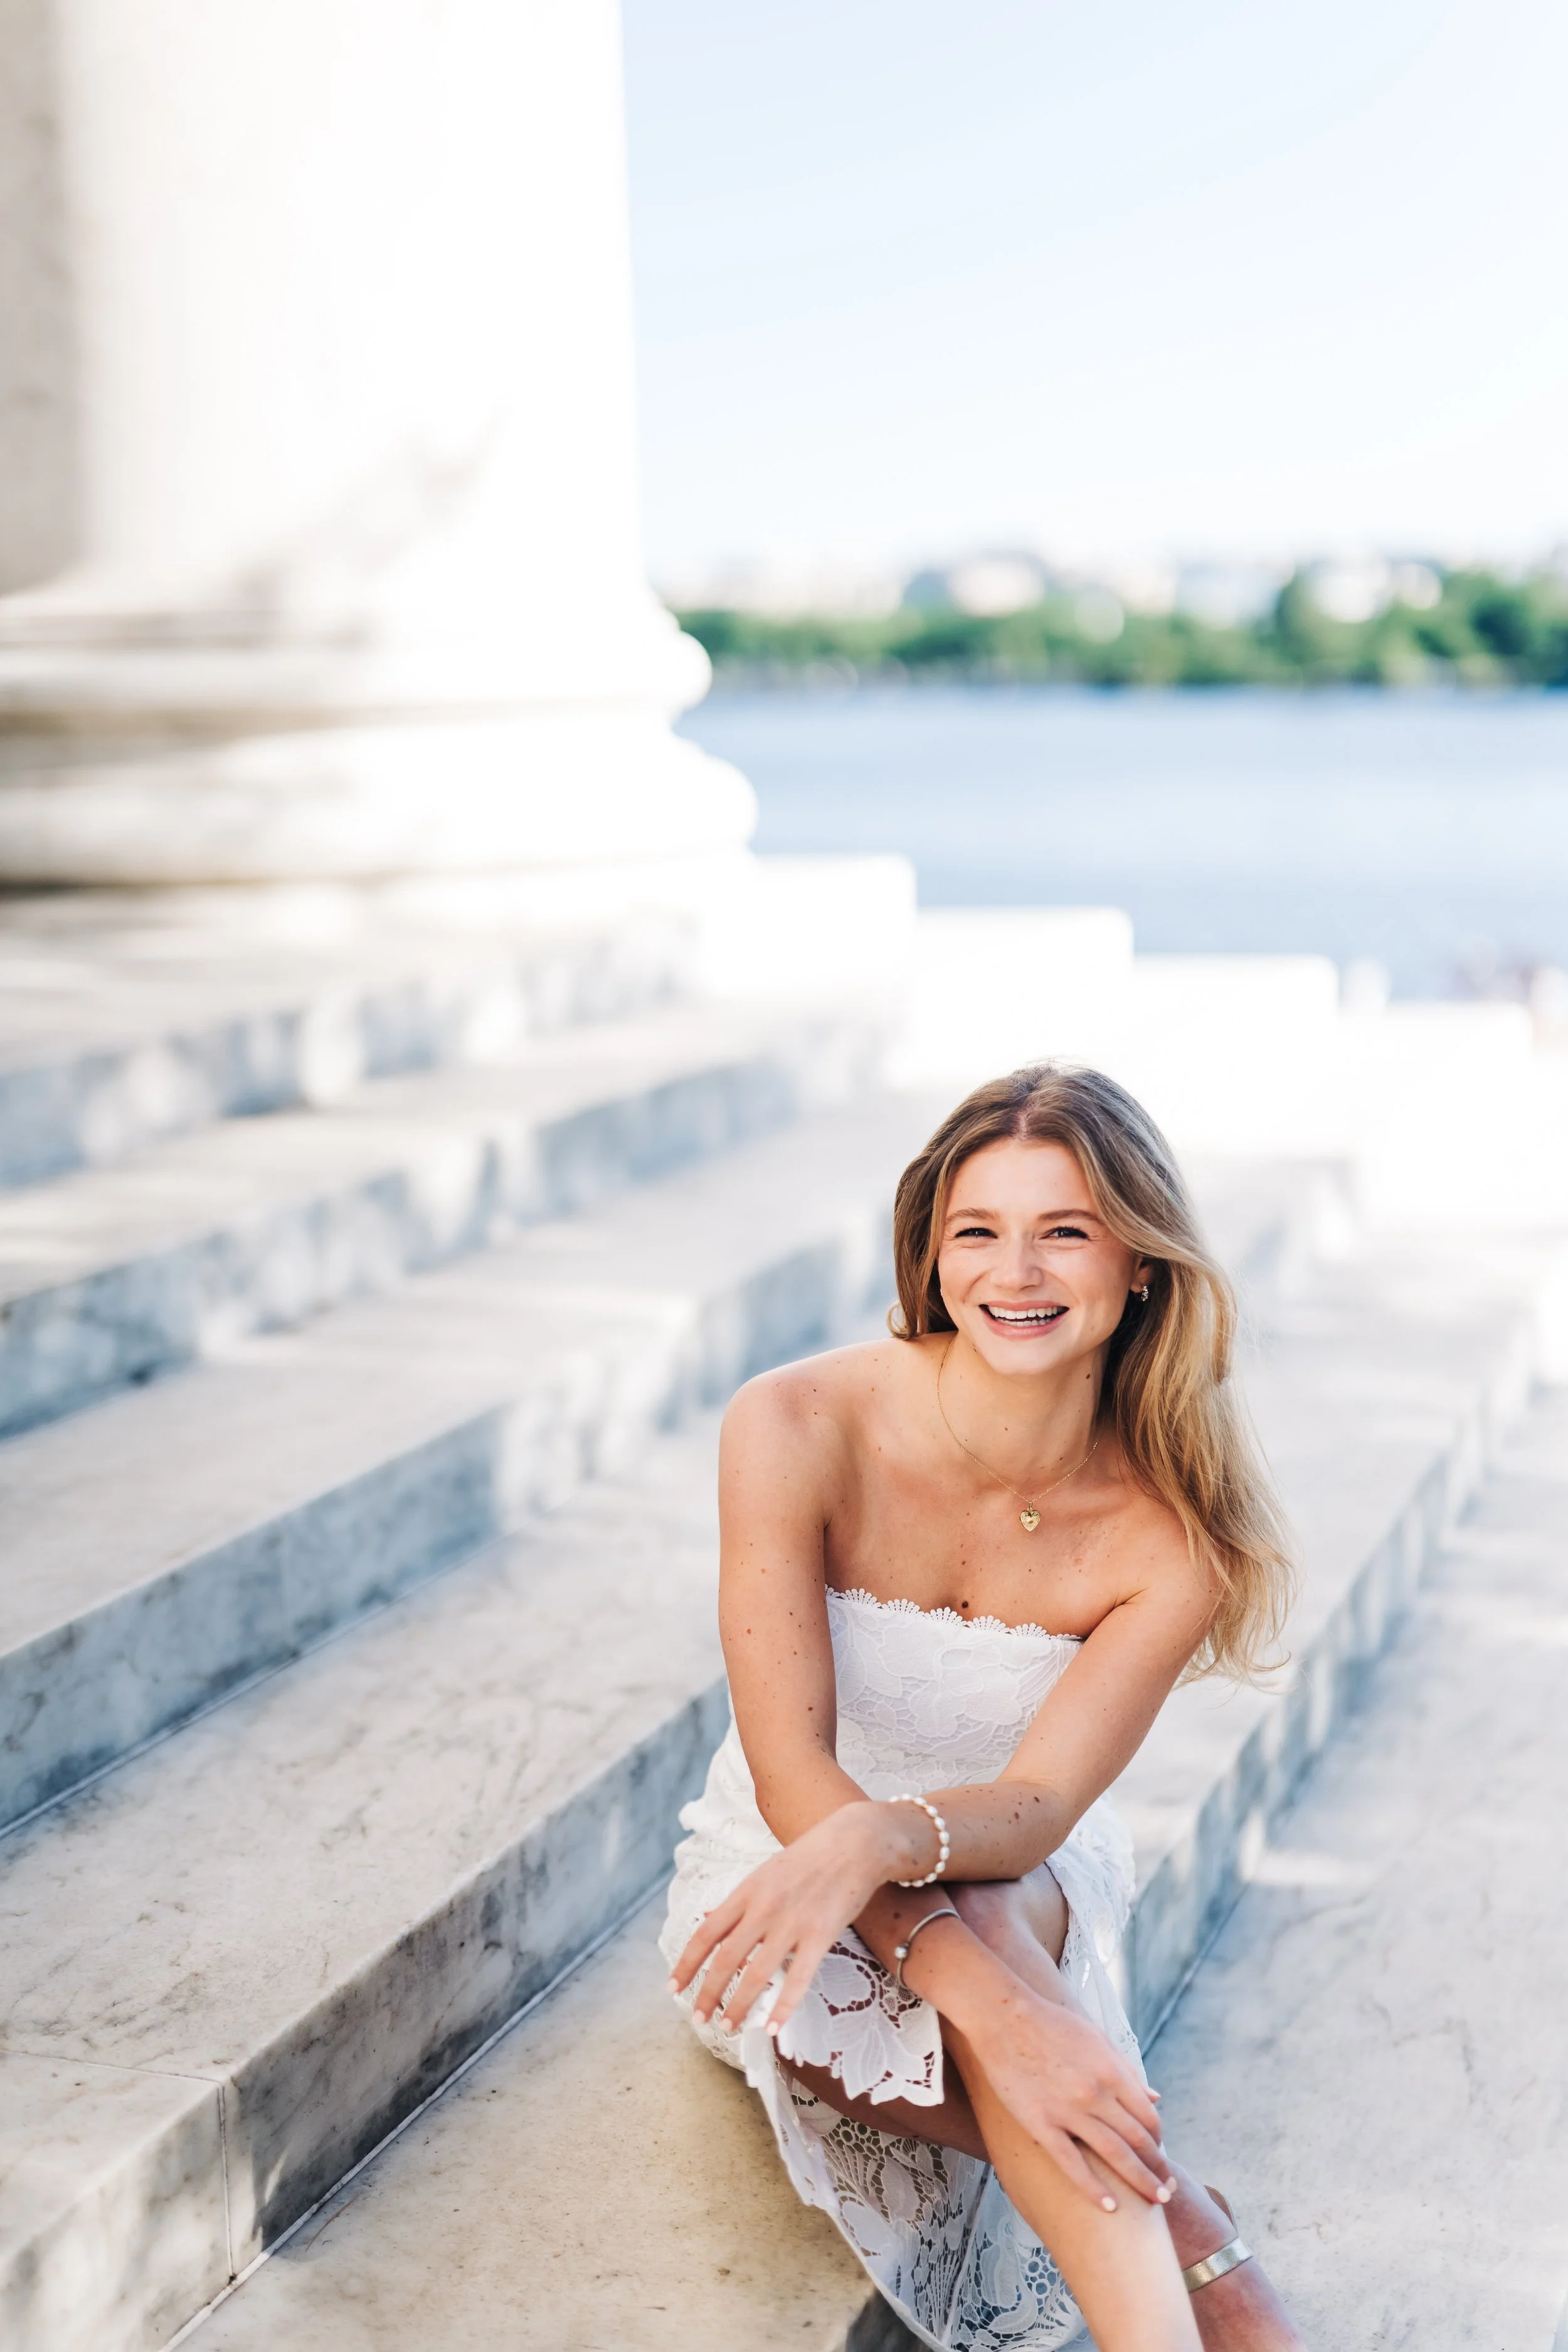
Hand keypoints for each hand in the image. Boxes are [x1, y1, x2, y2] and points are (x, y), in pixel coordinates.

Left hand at [670, 1803, 886, 2036]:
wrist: (856, 1842)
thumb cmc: (810, 1857)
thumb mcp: (765, 1871)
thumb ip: (738, 1900)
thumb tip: (707, 1917)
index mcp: (747, 1891)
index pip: (707, 1933)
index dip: (687, 1963)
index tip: (673, 1987)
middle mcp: (764, 1908)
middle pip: (726, 1959)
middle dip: (708, 1993)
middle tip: (698, 2018)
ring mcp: (792, 1923)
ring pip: (757, 1974)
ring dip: (738, 2006)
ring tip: (727, 2027)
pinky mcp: (821, 1935)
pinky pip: (798, 1979)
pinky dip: (783, 2007)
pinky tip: (771, 2027)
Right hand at [961, 1980, 1170, 2209]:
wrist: (1003, 2017)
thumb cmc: (1052, 2024)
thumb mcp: (1097, 2039)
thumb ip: (1126, 2070)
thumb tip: (1155, 2096)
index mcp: (1112, 2071)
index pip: (1148, 2117)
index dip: (1158, 2141)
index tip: (1160, 2157)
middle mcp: (1096, 2093)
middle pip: (1138, 2141)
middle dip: (1157, 2169)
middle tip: (1168, 2192)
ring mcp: (1069, 2111)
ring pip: (1114, 2155)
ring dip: (1140, 2182)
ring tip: (1155, 2203)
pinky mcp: (1041, 2124)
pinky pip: (1072, 2163)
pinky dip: (1094, 2188)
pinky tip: (1109, 2207)